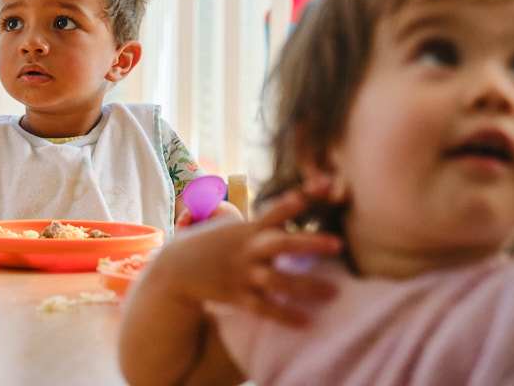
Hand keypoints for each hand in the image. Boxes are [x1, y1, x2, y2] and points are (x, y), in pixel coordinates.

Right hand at [164, 188, 341, 325]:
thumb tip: (271, 203)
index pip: (274, 212)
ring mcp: (242, 274)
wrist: (176, 269)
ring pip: (278, 280)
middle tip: (337, 244)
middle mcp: (247, 250)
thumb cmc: (207, 244)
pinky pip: (264, 308)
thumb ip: (252, 220)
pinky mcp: (237, 296)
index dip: (294, 202)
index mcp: (247, 230)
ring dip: (307, 287)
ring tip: (334, 292)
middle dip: (309, 244)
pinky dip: (285, 316)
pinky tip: (307, 322)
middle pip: (281, 244)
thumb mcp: (227, 226)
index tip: (317, 191)